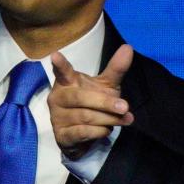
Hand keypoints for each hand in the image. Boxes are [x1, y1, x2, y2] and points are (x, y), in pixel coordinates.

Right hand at [48, 44, 134, 159]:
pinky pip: (82, 132)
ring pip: (85, 117)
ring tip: (122, 120)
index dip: (59, 64)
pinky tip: (106, 130)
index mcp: (67, 82)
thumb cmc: (93, 103)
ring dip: (108, 119)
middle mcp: (58, 97)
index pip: (63, 72)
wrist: (82, 136)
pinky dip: (99, 132)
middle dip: (105, 103)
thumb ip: (115, 69)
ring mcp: (57, 117)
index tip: (55, 55)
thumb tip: (128, 48)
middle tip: (125, 107)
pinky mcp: (61, 135)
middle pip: (81, 98)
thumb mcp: (106, 86)